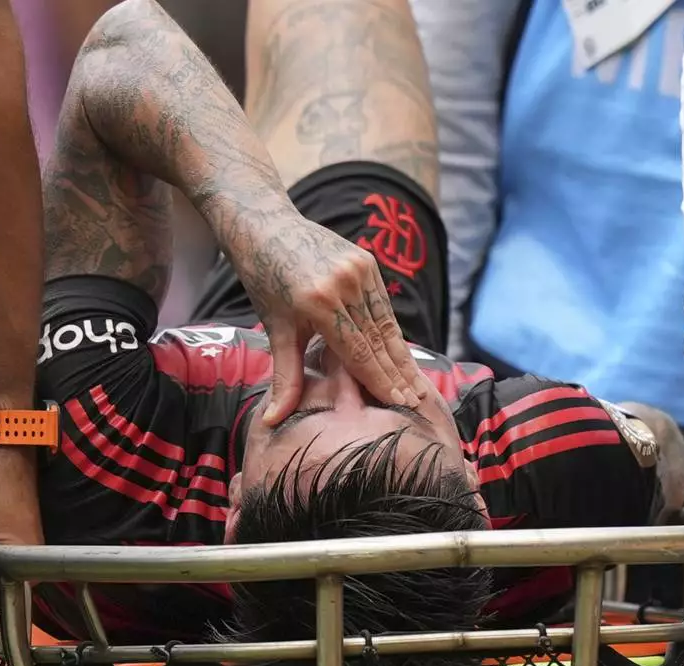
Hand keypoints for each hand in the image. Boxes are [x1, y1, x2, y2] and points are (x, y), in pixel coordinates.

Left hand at [233, 213, 427, 424]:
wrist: (266, 226)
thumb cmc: (266, 280)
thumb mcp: (275, 330)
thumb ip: (285, 376)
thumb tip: (273, 421)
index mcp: (319, 303)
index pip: (359, 352)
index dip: (381, 381)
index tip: (400, 405)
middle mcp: (344, 285)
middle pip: (379, 340)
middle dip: (398, 374)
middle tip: (417, 403)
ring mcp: (359, 269)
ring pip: (386, 323)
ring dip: (401, 356)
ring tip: (416, 384)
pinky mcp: (367, 261)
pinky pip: (383, 304)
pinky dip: (392, 331)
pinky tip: (402, 353)